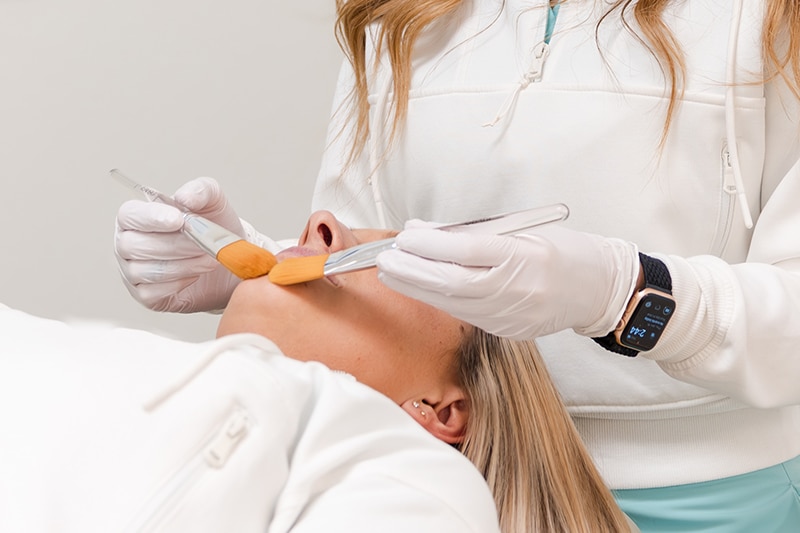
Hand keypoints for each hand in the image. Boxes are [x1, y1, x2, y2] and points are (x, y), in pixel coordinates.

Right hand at [114, 177, 244, 312]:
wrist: (229, 259)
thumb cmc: (214, 227)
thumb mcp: (213, 201)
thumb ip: (200, 190)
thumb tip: (183, 197)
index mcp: (136, 218)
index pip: (129, 215)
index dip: (151, 218)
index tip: (178, 220)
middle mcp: (127, 245)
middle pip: (136, 245)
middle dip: (176, 245)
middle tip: (204, 244)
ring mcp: (133, 273)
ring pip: (146, 270)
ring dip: (183, 264)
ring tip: (209, 258)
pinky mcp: (147, 296)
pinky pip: (154, 292)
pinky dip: (180, 282)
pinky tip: (196, 274)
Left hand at [376, 224, 639, 339]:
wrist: (599, 289)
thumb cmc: (564, 251)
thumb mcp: (523, 230)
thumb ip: (472, 232)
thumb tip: (423, 232)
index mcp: (524, 256)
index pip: (465, 251)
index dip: (428, 246)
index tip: (403, 237)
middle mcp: (517, 289)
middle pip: (450, 283)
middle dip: (411, 272)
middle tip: (383, 260)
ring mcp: (512, 315)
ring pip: (452, 303)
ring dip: (417, 288)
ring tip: (391, 273)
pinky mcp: (507, 331)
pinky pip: (465, 314)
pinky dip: (438, 299)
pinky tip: (420, 288)